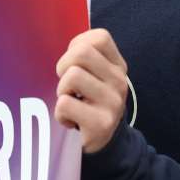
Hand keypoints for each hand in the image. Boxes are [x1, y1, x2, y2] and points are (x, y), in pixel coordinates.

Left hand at [54, 29, 128, 153]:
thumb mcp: (95, 76)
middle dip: (63, 66)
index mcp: (118, 66)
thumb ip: (84, 58)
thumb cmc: (90, 102)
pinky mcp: (101, 123)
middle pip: (81, 53)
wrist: (104, 142)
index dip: (77, 45)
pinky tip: (70, 120)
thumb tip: (63, 45)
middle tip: (67, 85)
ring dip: (62, 91)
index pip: (100, 37)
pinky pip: (65, 104)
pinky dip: (60, 114)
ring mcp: (113, 102)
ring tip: (69, 102)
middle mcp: (119, 81)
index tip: (74, 64)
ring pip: (72, 76)